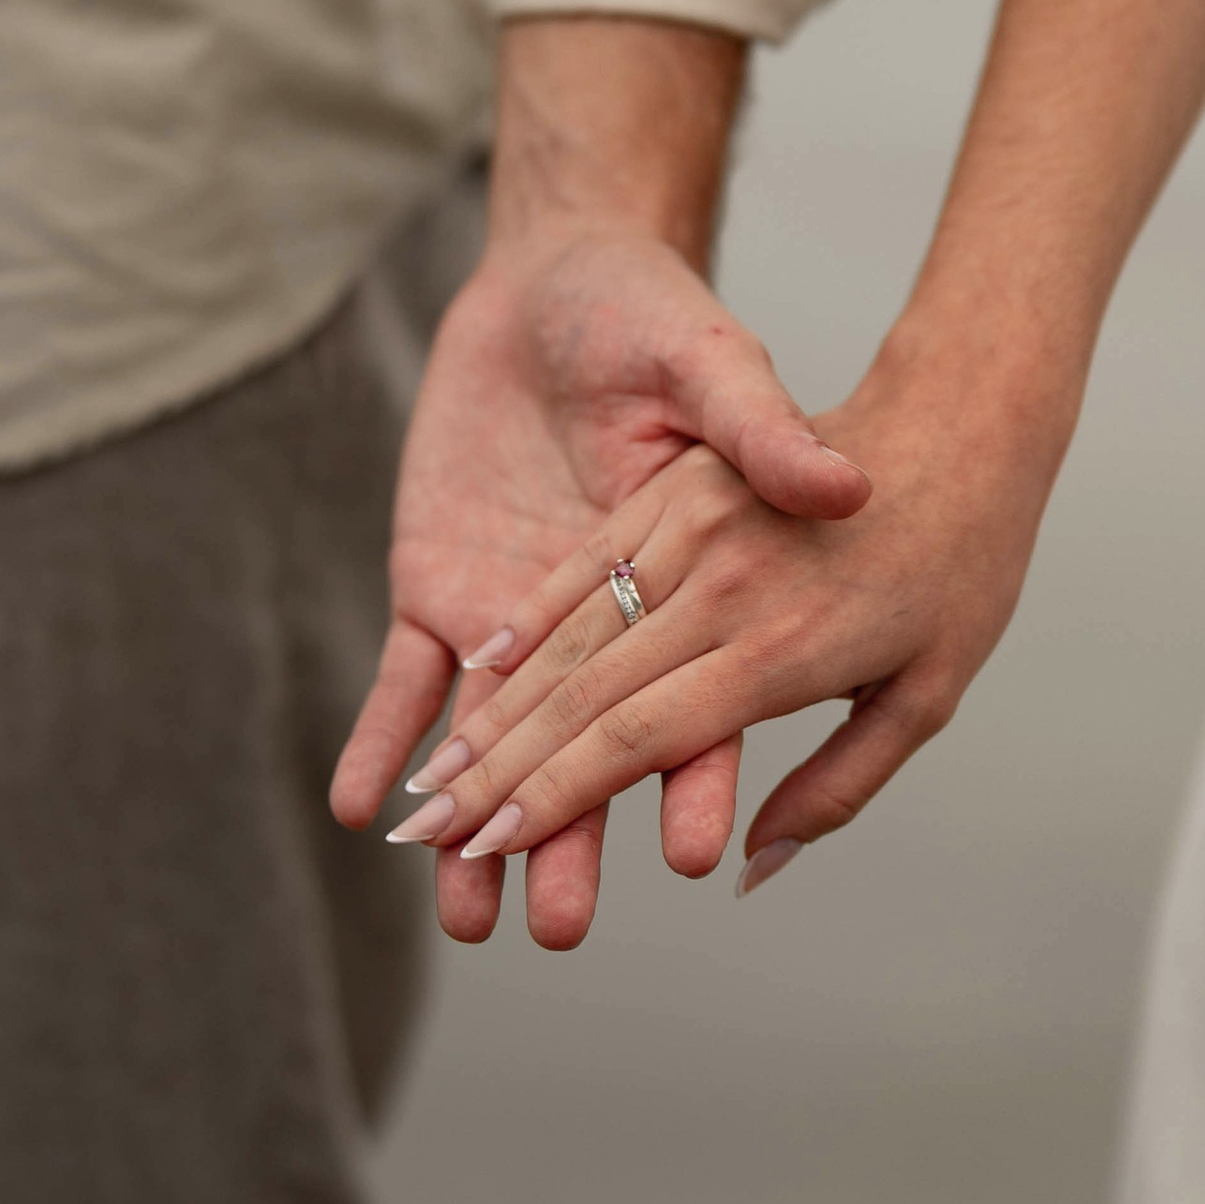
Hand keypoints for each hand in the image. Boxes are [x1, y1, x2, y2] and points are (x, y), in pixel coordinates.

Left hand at [328, 223, 870, 948]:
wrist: (556, 276)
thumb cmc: (653, 315)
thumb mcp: (713, 362)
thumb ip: (764, 426)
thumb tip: (843, 482)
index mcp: (684, 593)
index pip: (691, 703)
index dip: (688, 777)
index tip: (695, 853)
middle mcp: (602, 628)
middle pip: (591, 749)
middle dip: (573, 836)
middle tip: (560, 928)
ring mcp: (511, 619)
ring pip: (496, 741)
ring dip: (479, 826)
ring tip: (466, 914)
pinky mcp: (438, 591)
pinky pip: (402, 682)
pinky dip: (381, 738)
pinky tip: (361, 807)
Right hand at [393, 337, 1074, 928]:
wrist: (962, 413)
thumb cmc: (962, 569)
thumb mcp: (927, 695)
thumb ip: (836, 787)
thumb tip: (750, 871)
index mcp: (776, 649)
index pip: (634, 739)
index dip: (552, 799)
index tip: (487, 846)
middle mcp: (718, 587)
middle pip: (580, 694)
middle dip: (493, 771)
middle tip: (423, 833)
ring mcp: (690, 524)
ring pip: (568, 629)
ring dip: (492, 707)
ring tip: (432, 769)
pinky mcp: (678, 484)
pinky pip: (587, 559)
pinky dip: (529, 617)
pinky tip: (482, 664)